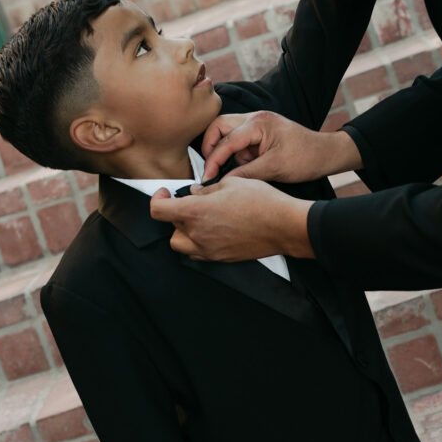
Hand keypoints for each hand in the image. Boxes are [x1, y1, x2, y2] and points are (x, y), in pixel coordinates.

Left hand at [150, 178, 314, 259]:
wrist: (284, 226)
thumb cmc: (263, 203)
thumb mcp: (231, 183)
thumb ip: (206, 188)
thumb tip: (195, 192)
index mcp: (196, 212)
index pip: (158, 211)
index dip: (157, 199)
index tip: (165, 194)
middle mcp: (199, 234)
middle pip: (169, 227)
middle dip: (174, 213)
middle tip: (188, 202)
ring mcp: (209, 250)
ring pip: (180, 244)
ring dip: (183, 231)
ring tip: (198, 219)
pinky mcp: (221, 257)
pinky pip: (198, 253)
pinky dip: (198, 242)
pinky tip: (212, 230)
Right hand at [201, 110, 361, 182]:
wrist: (326, 155)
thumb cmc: (306, 158)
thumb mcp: (274, 169)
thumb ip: (246, 174)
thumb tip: (222, 182)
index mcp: (258, 123)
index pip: (225, 140)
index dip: (213, 160)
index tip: (207, 177)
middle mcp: (255, 118)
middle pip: (219, 126)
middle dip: (212, 148)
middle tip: (211, 169)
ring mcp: (257, 123)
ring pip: (227, 133)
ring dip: (226, 152)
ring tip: (236, 171)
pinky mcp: (260, 132)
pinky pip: (239, 141)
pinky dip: (237, 154)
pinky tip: (245, 167)